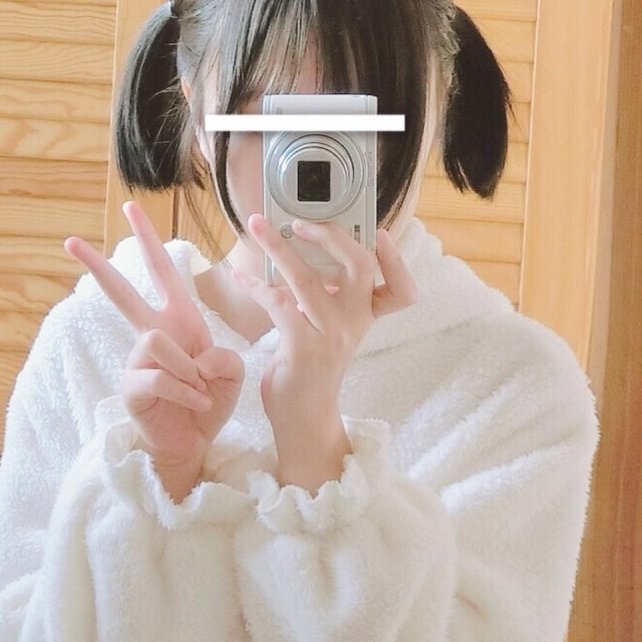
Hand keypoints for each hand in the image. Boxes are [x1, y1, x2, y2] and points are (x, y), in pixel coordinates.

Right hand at [65, 203, 244, 480]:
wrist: (194, 444)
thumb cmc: (209, 404)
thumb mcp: (231, 373)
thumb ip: (224, 356)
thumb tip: (197, 359)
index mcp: (178, 321)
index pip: (163, 274)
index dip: (149, 241)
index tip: (132, 209)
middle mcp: (152, 335)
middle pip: (121, 293)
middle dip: (97, 266)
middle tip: (70, 241)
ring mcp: (137, 361)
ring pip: (158, 341)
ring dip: (189, 369)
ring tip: (199, 391)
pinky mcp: (132, 387)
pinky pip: (162, 378)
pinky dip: (188, 393)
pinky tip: (196, 405)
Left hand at [237, 216, 415, 476]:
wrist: (303, 420)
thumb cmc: (310, 371)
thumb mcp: (329, 331)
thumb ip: (326, 299)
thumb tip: (300, 255)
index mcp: (365, 318)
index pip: (401, 289)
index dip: (396, 260)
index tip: (382, 235)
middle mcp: (355, 324)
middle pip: (360, 267)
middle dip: (331, 235)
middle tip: (300, 221)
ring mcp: (331, 336)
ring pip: (308, 278)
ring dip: (278, 247)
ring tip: (257, 227)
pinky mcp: (303, 348)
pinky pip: (278, 303)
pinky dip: (256, 286)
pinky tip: (241, 277)